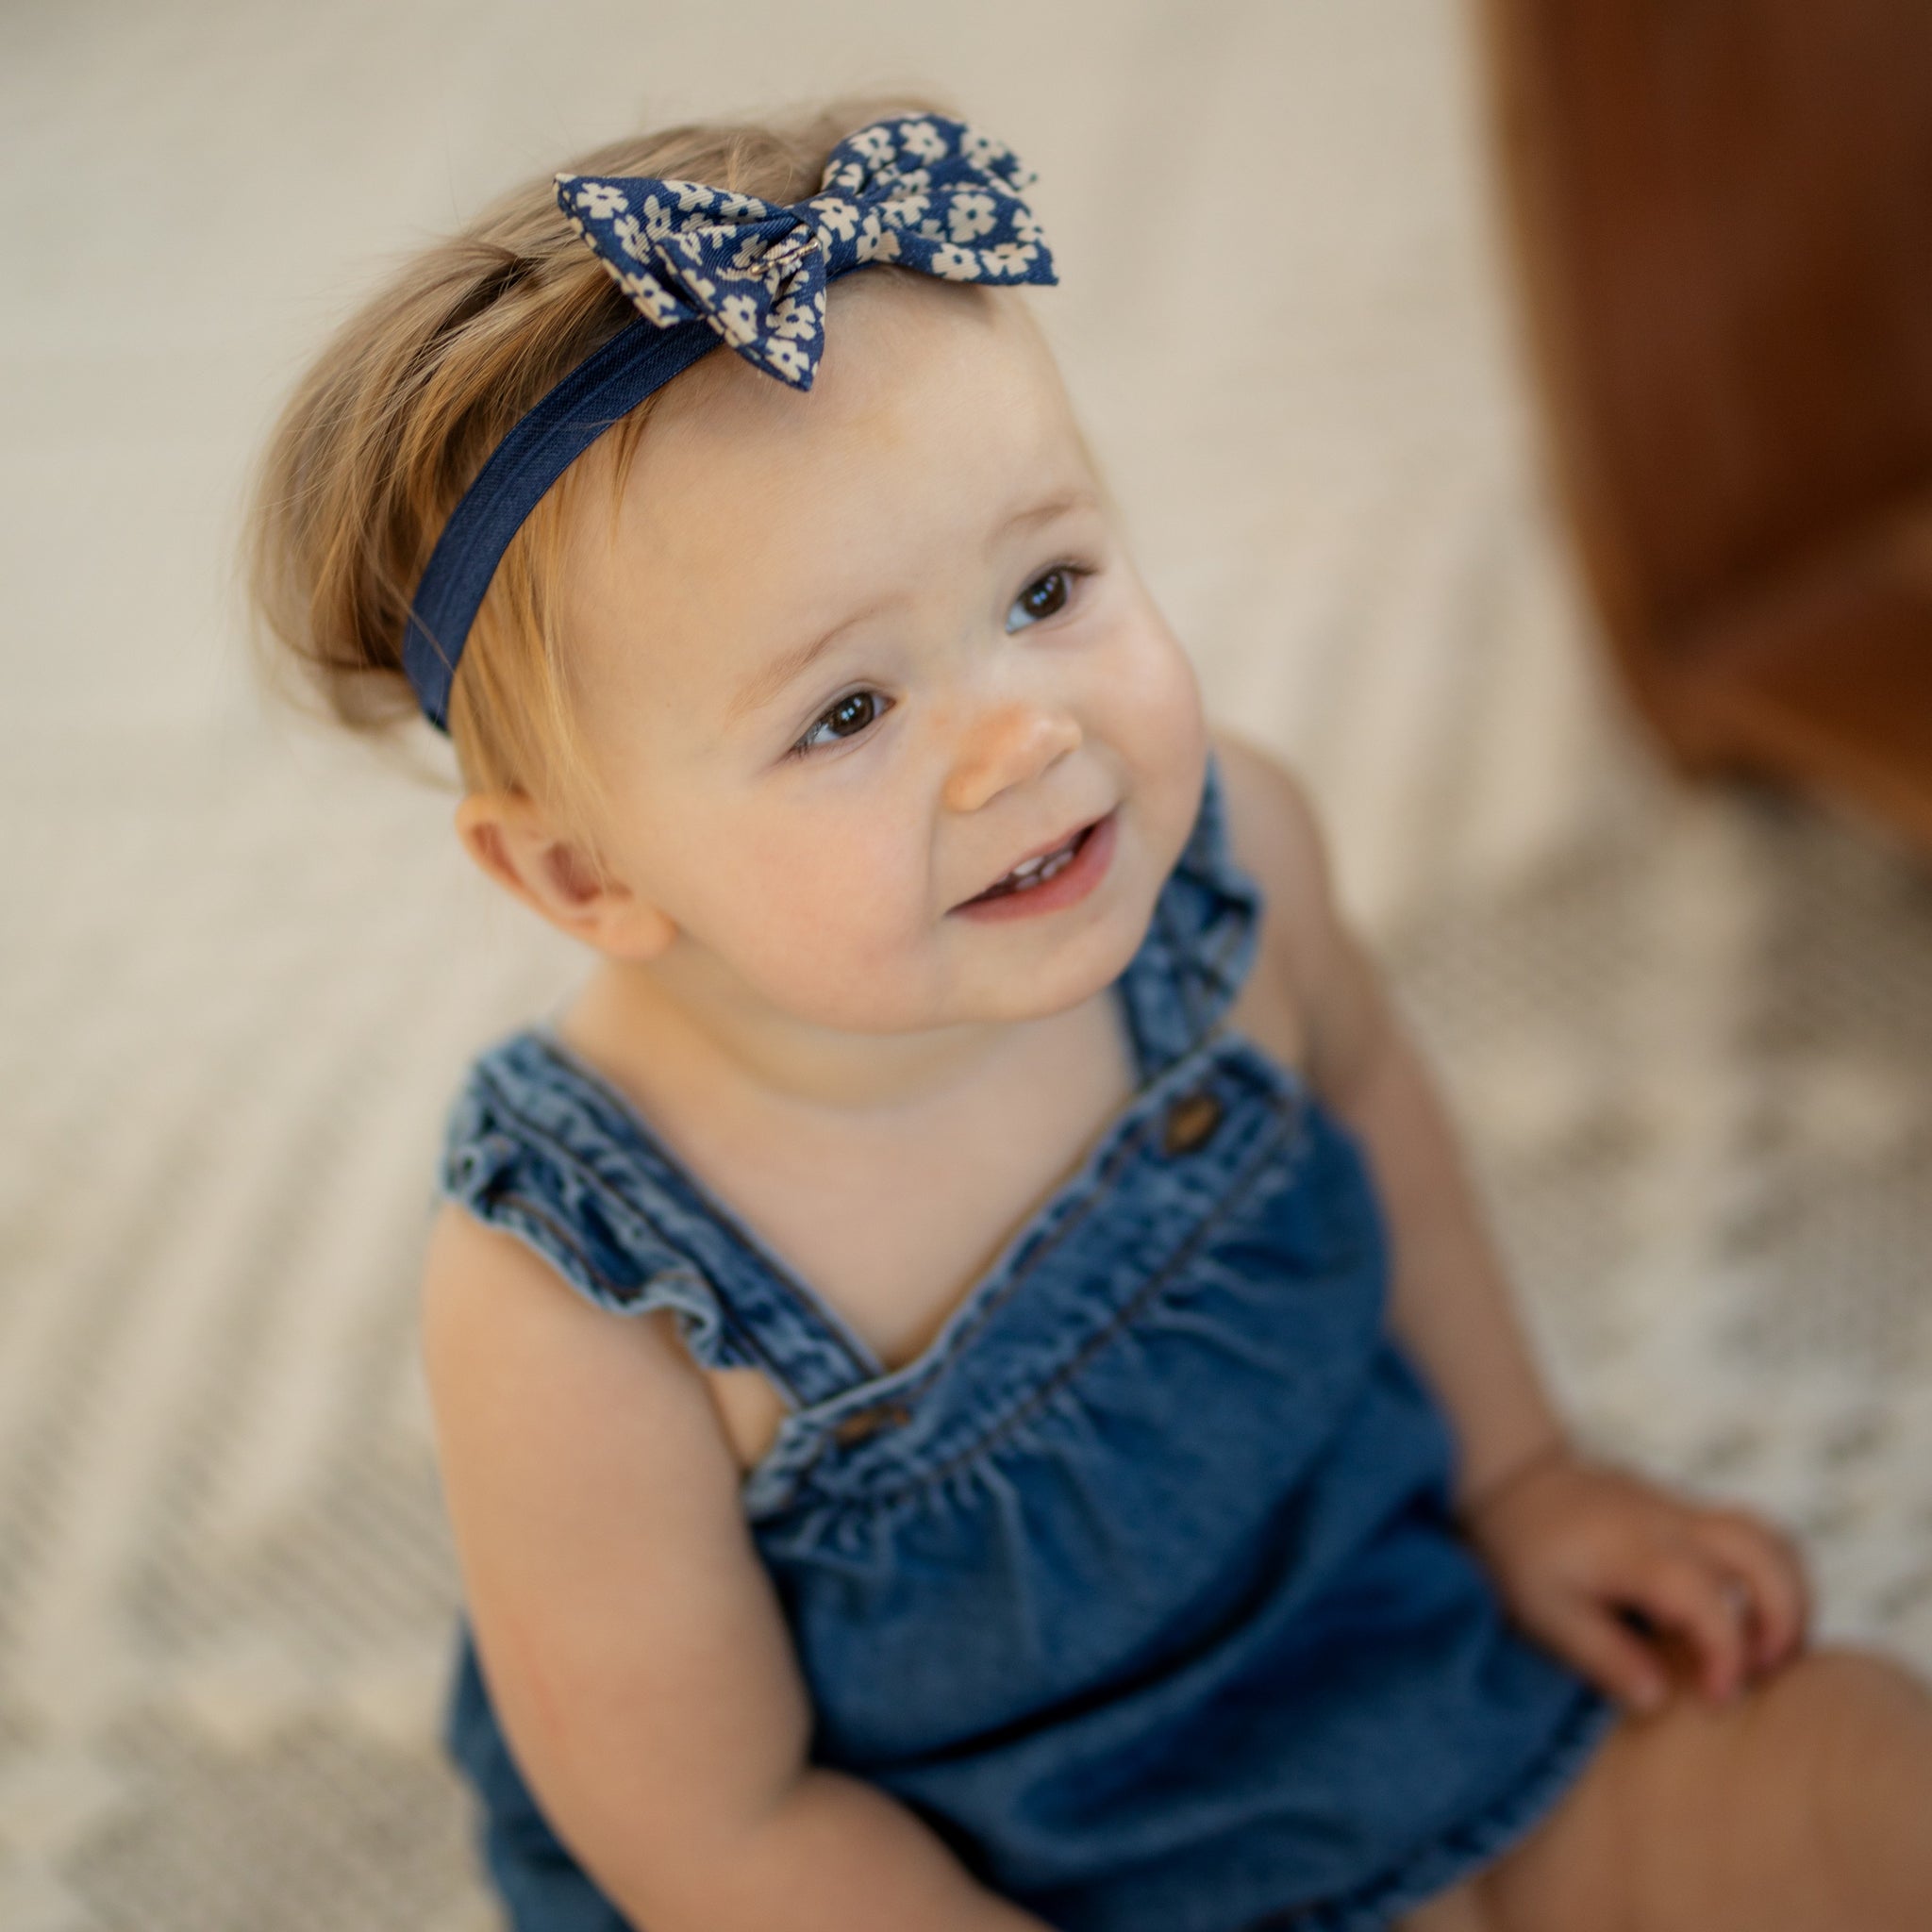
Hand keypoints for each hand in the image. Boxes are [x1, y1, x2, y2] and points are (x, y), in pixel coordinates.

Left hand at [1459, 1441, 1809, 1714]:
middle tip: (1768, 1671)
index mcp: (1638, 1552)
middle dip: (1787, 1617)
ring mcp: (1687, 1514)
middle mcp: (1674, 1526)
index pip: (1708, 1601)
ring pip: (1771, 1537)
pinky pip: (1753, 1537)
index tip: (1717, 1698)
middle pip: (1765, 1552)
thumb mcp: (1546, 1613)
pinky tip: (1746, 1622)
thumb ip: (1604, 1657)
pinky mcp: (1690, 1515)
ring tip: (1773, 1650)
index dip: (1726, 1655)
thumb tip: (1660, 1700)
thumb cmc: (1526, 1552)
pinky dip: (1771, 1579)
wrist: (1516, 1481)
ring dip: (1790, 1594)